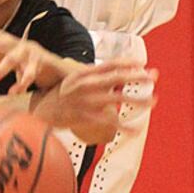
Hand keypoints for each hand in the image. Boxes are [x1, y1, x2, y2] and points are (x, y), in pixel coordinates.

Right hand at [35, 61, 157, 134]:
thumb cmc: (58, 96)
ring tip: (154, 101)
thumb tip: (112, 77)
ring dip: (137, 100)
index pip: (108, 64)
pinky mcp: (84, 116)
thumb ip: (90, 78)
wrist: (40, 111)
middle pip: (115, 78)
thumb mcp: (71, 81)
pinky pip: (108, 121)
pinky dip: (123, 126)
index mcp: (82, 74)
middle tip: (153, 76)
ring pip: (116, 99)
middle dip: (136, 76)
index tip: (142, 63)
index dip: (126, 62)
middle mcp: (85, 85)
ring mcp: (85, 101)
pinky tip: (136, 130)